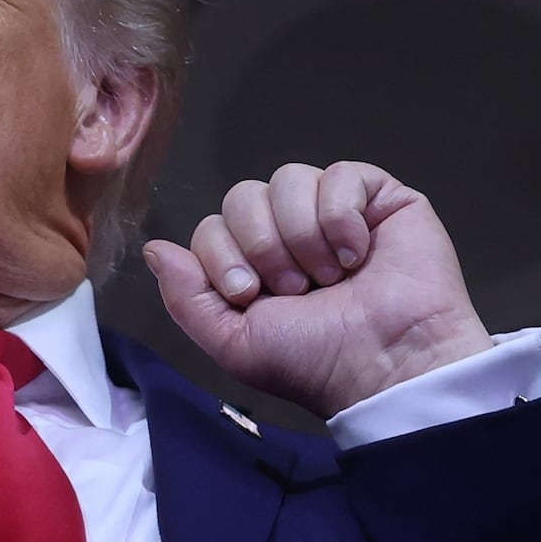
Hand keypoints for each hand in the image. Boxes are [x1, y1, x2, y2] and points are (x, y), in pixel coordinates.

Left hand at [142, 161, 492, 417]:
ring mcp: (334, 212)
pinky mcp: (380, 199)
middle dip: (261, 244)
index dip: (223, 257)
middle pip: (242, 195)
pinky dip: (341, 216)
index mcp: (253, 263)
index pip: (211, 226)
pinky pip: (340, 175)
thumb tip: (153, 249)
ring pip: (288, 179)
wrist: (386, 366)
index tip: (251, 296)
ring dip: (301, 234)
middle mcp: (289, 231)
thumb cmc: (314, 361)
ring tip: (328, 276)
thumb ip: (186, 297)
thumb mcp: (233, 341)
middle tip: (294, 288)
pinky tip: (357, 254)